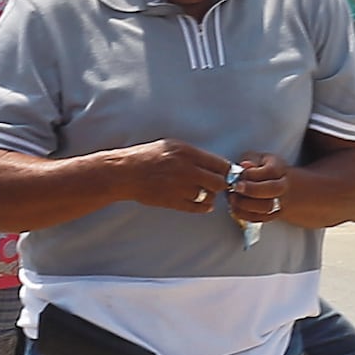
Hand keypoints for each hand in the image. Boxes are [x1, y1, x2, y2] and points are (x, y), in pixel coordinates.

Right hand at [100, 140, 236, 213]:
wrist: (126, 173)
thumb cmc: (147, 157)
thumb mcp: (171, 146)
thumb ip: (193, 154)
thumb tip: (213, 163)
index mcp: (188, 153)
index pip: (220, 164)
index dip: (228, 170)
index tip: (228, 173)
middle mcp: (187, 170)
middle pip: (219, 183)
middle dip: (222, 184)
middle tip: (219, 185)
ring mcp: (181, 188)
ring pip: (209, 197)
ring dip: (210, 196)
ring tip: (206, 193)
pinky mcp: (174, 202)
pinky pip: (197, 208)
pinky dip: (203, 207)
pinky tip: (203, 204)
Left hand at [220, 152, 297, 225]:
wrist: (278, 185)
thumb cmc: (262, 169)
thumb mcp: (257, 158)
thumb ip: (250, 160)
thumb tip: (245, 165)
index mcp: (279, 169)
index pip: (271, 171)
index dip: (253, 174)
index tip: (238, 175)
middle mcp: (283, 186)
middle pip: (273, 189)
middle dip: (252, 189)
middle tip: (236, 187)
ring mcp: (279, 203)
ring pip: (267, 208)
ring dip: (245, 204)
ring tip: (233, 197)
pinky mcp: (270, 216)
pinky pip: (258, 219)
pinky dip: (243, 214)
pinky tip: (234, 206)